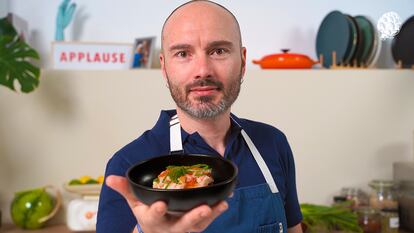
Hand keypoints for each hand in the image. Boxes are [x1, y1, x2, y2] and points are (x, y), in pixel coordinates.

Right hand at [106, 175, 228, 232]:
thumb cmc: (146, 215)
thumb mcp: (134, 204)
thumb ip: (126, 189)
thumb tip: (111, 178)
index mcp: (152, 220)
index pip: (153, 216)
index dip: (157, 210)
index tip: (161, 203)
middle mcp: (170, 227)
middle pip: (182, 224)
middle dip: (192, 217)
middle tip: (203, 209)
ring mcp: (184, 228)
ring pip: (198, 224)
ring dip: (210, 215)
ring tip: (219, 205)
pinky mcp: (195, 227)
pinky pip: (207, 221)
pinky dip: (216, 212)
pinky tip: (224, 202)